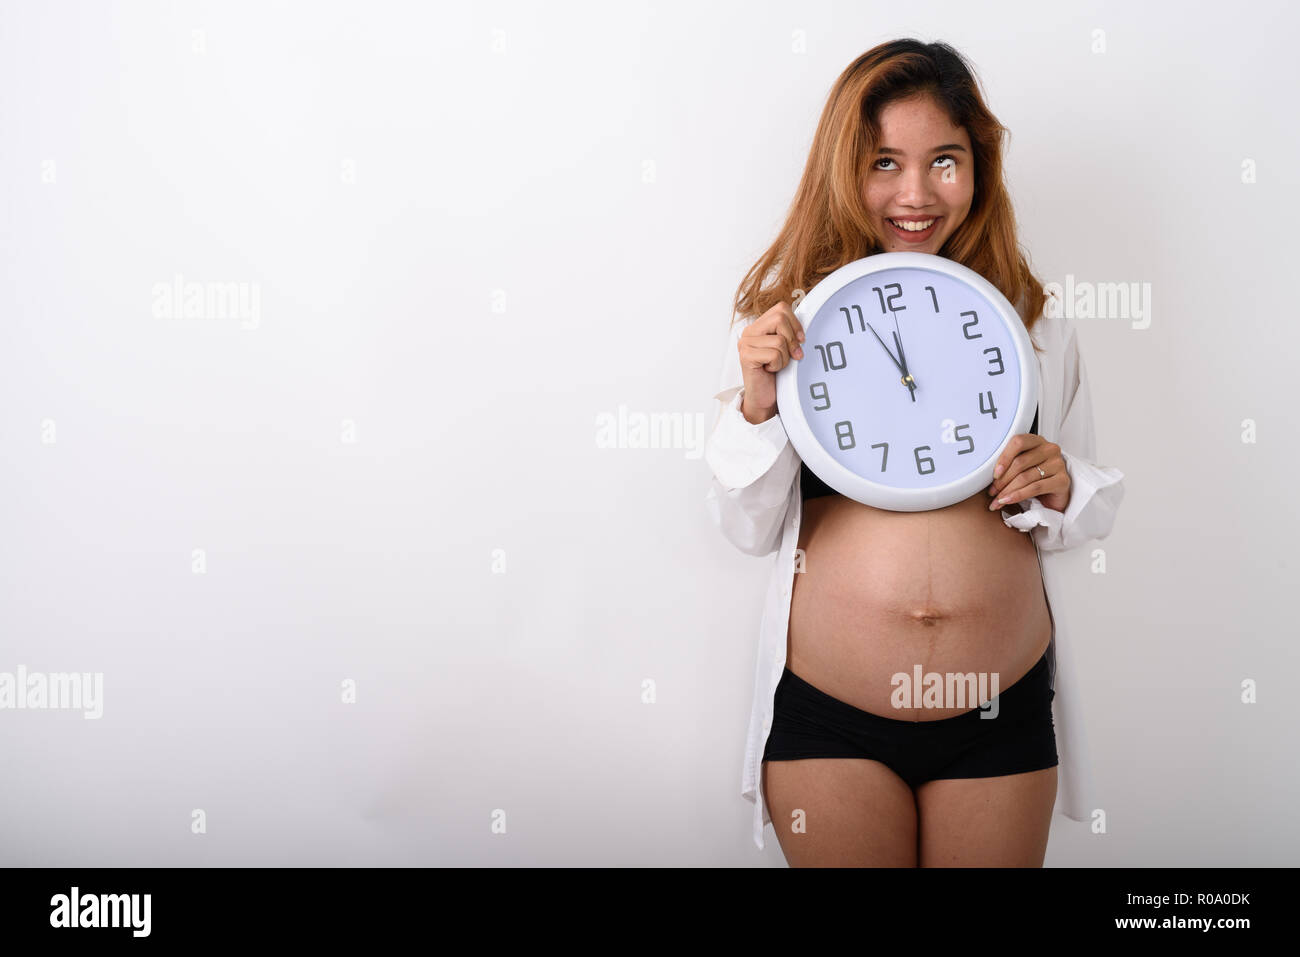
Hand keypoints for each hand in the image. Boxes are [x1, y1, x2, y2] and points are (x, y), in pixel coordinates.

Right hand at [737, 302, 805, 422]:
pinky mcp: (746, 356)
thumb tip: (808, 322)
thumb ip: (790, 333)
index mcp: (759, 326)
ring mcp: (745, 343)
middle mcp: (749, 332)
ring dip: (784, 357)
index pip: (781, 308)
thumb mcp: (786, 349)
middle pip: (780, 318)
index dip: (795, 323)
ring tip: (776, 365)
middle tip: (792, 355)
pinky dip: (778, 365)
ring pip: (779, 340)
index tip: (800, 340)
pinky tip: (770, 370)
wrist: (764, 399)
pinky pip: (774, 354)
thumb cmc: (776, 374)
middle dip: (792, 339)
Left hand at [986, 434, 1070, 512]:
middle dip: (1002, 480)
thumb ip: (1008, 463)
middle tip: (992, 492)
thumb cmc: (1035, 478)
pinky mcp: (1063, 480)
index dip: (1003, 458)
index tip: (994, 474)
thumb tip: (984, 473)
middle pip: (1020, 462)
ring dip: (1007, 491)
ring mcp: (1058, 464)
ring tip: (997, 500)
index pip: (1018, 442)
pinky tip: (1008, 501)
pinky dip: (1018, 495)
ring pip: (1025, 477)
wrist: (1054, 495)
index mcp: (1037, 441)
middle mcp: (1049, 449)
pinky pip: (1035, 488)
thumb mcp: (1020, 467)